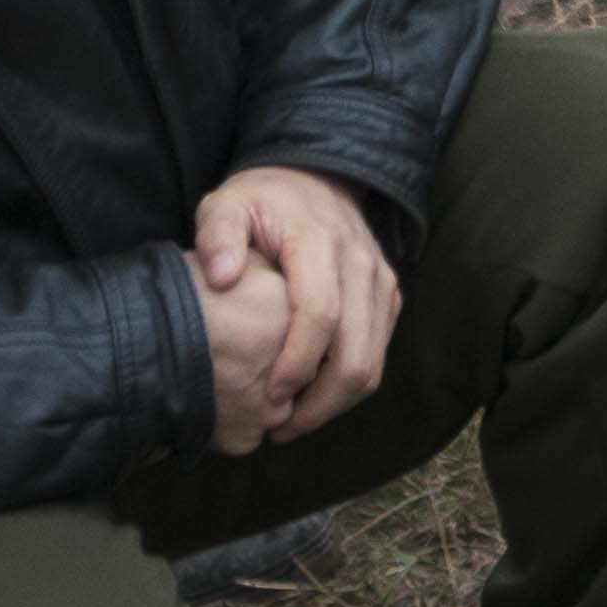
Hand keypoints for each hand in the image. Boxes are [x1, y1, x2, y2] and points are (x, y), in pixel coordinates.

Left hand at [186, 162, 395, 454]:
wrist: (317, 176)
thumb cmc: (264, 200)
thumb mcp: (227, 204)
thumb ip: (217, 236)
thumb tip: (222, 278)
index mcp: (319, 243)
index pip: (320, 315)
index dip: (297, 363)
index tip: (270, 395)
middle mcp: (361, 265)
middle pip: (356, 353)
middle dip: (321, 404)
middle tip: (280, 430)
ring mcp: (381, 282)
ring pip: (374, 362)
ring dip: (337, 402)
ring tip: (293, 423)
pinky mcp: (389, 296)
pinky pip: (379, 352)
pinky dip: (351, 384)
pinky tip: (314, 396)